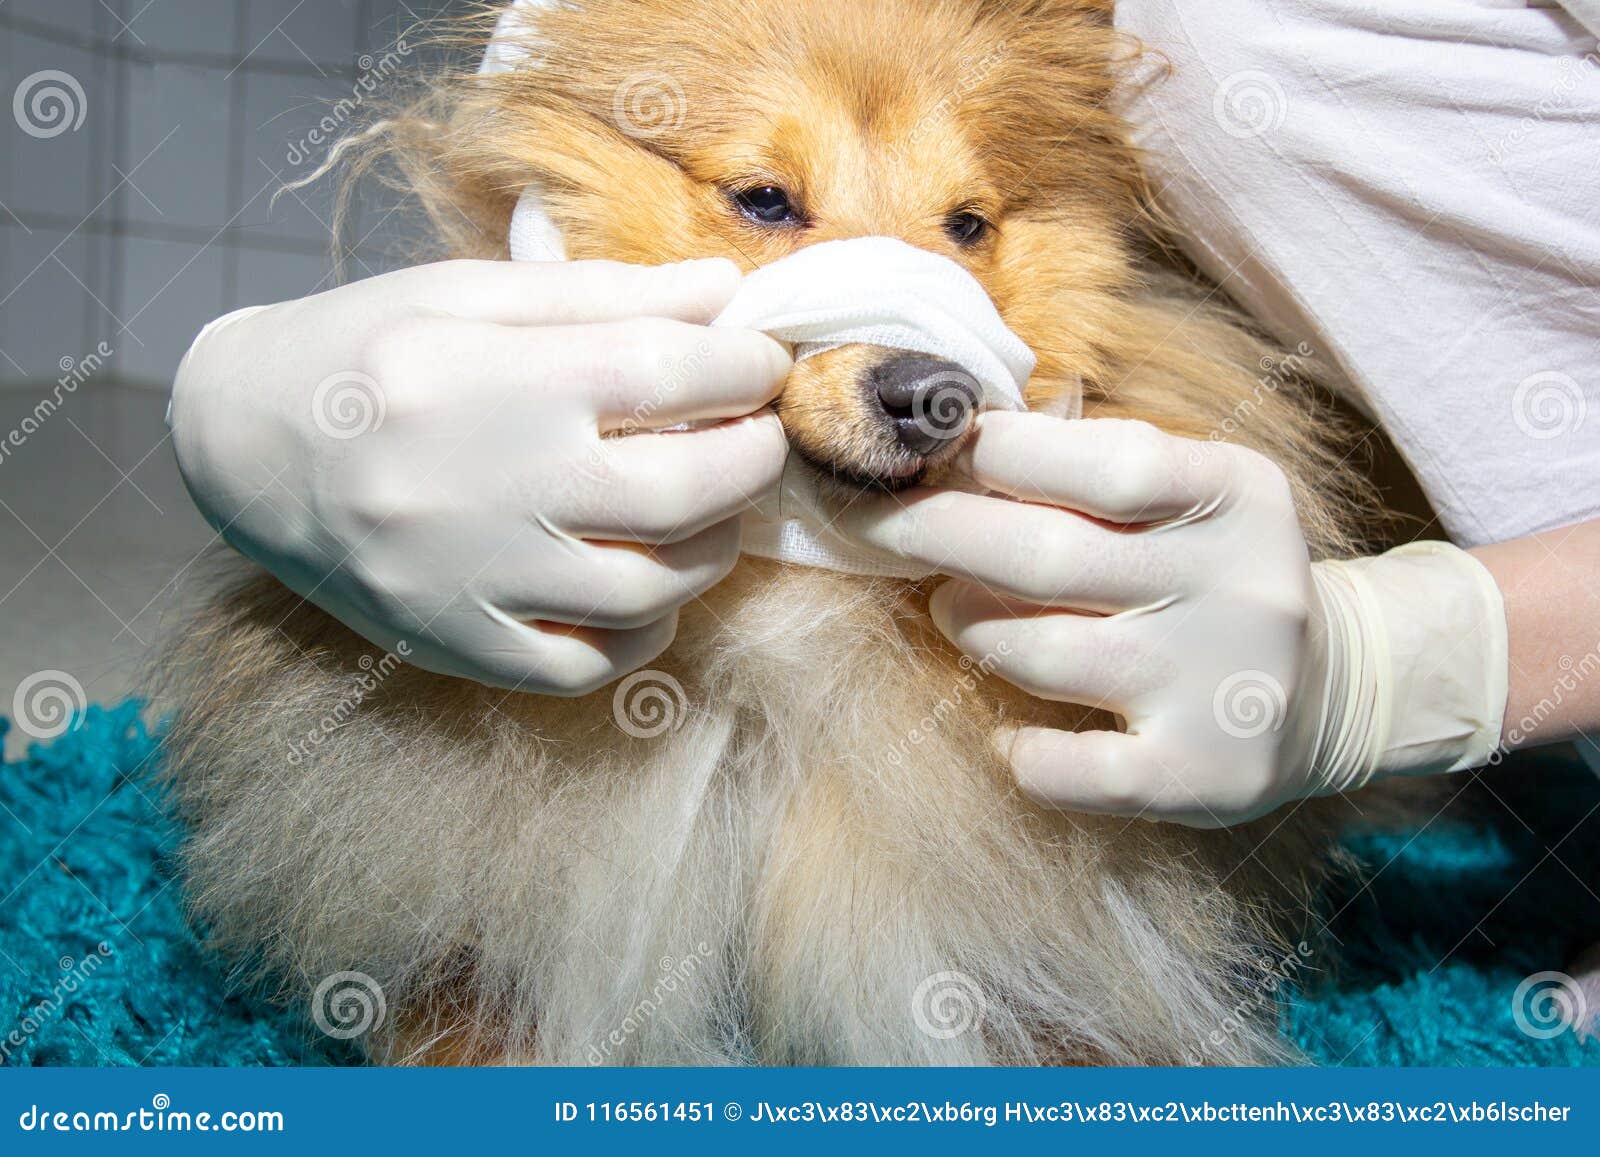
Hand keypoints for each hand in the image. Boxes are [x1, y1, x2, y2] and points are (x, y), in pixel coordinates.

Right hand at [170, 258, 790, 692]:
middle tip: (758, 437)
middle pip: (681, 492)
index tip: (760, 364)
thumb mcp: (469, 294)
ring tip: (709, 509)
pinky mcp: (454, 642)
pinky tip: (646, 587)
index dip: (742, 368)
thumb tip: (726, 294)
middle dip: (751, 461)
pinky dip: (641, 632)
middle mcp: (489, 485)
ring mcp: (471, 578)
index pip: (668, 372)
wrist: (239, 443)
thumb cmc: (365, 352)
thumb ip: (602, 295)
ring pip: (649, 591)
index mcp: (496, 379)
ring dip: (711, 548)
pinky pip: (584, 666)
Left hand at [834, 412, 1506, 825]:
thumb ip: (1096, 464)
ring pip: (1045, 654)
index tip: (929, 450)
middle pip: (1050, 556)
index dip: (998, 455)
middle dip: (935, 532)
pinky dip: (1018, 749)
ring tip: (950, 609)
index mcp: (1237, 495)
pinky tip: (1007, 731)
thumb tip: (953, 443)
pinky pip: (1069, 767)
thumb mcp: (1191, 495)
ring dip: (970, 626)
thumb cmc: (1214, 571)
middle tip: (876, 523)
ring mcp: (1222, 686)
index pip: (1104, 461)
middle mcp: (1239, 586)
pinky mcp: (1201, 775)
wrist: (1333, 690)